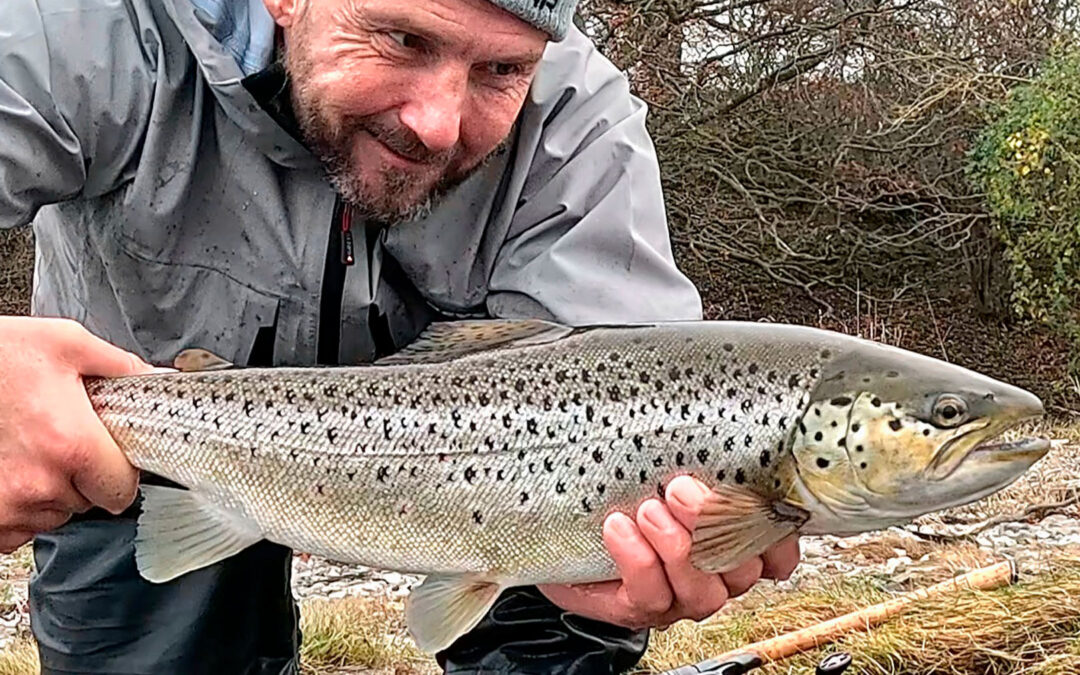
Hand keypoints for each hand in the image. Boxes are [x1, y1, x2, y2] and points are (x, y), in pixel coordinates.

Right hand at [0, 317, 153, 551]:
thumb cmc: (0, 355)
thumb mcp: (66, 343)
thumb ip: (120, 366)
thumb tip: (158, 379)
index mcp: (71, 445)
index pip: (122, 491)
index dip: (119, 472)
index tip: (108, 456)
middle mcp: (39, 484)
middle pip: (87, 502)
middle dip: (82, 477)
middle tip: (59, 441)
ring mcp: (6, 506)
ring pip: (52, 514)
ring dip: (48, 491)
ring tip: (29, 450)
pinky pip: (17, 528)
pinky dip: (18, 506)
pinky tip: (9, 469)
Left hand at [538, 475, 800, 628]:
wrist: (568, 530)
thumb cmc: (627, 495)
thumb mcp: (666, 472)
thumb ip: (698, 463)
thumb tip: (710, 420)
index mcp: (735, 543)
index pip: (778, 551)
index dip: (774, 533)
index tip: (747, 497)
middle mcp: (717, 576)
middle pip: (741, 567)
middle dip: (712, 524)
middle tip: (680, 489)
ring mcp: (681, 598)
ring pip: (702, 590)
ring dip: (675, 545)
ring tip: (648, 510)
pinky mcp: (641, 609)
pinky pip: (651, 595)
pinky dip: (636, 559)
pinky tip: (618, 528)